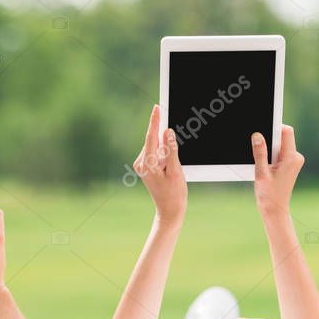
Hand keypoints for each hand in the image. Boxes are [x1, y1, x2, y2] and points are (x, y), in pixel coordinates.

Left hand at [133, 105, 186, 224]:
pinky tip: (169, 167)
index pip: (151, 136)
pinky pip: (156, 152)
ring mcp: (142, 164)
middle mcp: (141, 162)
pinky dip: (165, 154)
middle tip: (174, 154)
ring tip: (172, 169)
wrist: (169, 210)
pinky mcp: (146, 166)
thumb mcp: (176, 170)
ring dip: (166, 150)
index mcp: (147, 163)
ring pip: (156, 147)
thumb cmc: (174, 193)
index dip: (155, 120)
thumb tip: (168, 132)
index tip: (157, 108)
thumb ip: (171, 149)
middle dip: (166, 139)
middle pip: (154, 141)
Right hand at [253, 125, 304, 219]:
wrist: (275, 210)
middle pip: (283, 137)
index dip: (275, 127)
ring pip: (280, 144)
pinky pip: (280, 152)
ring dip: (269, 149)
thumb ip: (259, 152)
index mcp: (291, 158)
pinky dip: (271, 155)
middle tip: (261, 153)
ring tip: (264, 165)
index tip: (263, 130)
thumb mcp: (261, 172)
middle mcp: (295, 157)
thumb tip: (257, 136)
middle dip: (270, 140)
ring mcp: (294, 161)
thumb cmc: (269, 195)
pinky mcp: (290, 164)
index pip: (286, 131)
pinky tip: (266, 167)